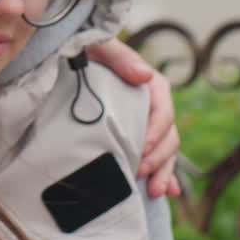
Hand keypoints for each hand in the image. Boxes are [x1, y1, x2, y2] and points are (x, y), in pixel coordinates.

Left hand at [84, 38, 180, 198]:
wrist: (72, 59)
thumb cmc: (86, 50)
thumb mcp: (100, 47)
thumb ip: (120, 58)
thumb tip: (144, 75)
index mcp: (150, 85)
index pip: (162, 110)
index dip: (155, 131)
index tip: (141, 148)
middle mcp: (153, 105)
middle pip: (167, 135)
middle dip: (158, 158)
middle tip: (138, 172)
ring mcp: (146, 123)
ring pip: (165, 150)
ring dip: (163, 172)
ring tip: (154, 192)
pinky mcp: (137, 136)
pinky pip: (156, 158)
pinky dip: (164, 175)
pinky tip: (165, 192)